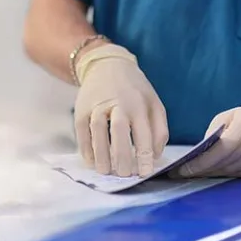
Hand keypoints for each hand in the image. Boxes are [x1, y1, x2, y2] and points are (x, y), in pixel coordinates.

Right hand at [73, 43, 168, 176]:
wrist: (107, 65)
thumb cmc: (135, 90)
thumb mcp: (154, 104)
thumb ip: (159, 129)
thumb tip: (155, 156)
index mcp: (140, 104)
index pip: (144, 133)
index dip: (144, 156)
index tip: (145, 173)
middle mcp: (118, 104)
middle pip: (119, 131)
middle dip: (122, 156)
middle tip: (124, 175)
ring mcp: (97, 105)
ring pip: (98, 130)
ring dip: (101, 153)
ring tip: (105, 171)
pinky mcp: (81, 109)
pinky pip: (82, 131)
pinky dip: (85, 147)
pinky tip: (91, 161)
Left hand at [175, 105, 240, 177]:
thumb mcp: (230, 117)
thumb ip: (214, 131)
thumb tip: (200, 151)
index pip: (221, 149)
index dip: (201, 161)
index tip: (183, 168)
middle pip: (224, 163)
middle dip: (200, 169)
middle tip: (180, 173)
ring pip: (229, 172)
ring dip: (209, 175)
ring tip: (190, 175)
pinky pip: (238, 177)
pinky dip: (222, 176)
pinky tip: (209, 175)